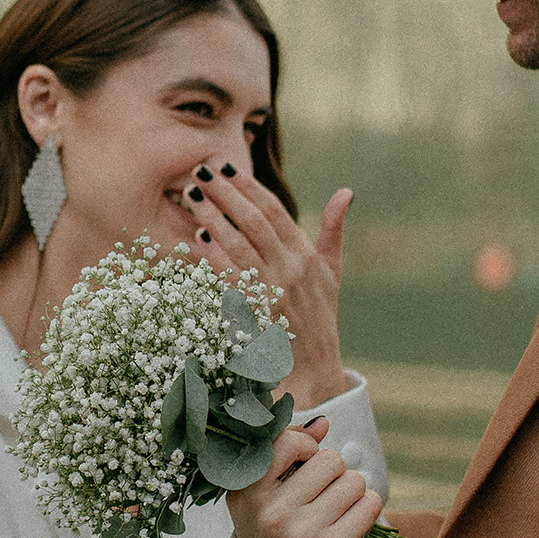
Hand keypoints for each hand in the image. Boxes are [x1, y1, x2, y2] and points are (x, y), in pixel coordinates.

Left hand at [181, 166, 353, 409]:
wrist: (314, 370)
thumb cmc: (320, 318)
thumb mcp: (331, 273)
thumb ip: (334, 230)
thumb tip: (346, 191)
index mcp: (306, 254)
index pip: (274, 210)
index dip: (248, 186)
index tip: (224, 166)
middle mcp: (292, 268)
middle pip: (253, 221)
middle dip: (225, 193)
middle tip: (199, 170)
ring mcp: (274, 290)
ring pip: (239, 245)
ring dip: (213, 218)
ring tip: (192, 196)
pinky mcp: (257, 312)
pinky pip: (230, 277)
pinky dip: (213, 257)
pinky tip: (196, 238)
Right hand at [227, 417, 380, 537]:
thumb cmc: (270, 532)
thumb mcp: (262, 493)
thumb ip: (288, 452)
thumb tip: (323, 423)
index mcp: (246, 491)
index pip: (288, 443)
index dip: (305, 447)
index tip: (302, 465)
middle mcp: (270, 512)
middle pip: (330, 460)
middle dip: (332, 473)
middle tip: (319, 495)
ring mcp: (301, 533)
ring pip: (354, 481)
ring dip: (351, 491)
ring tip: (333, 510)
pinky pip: (369, 505)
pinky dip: (365, 509)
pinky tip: (348, 522)